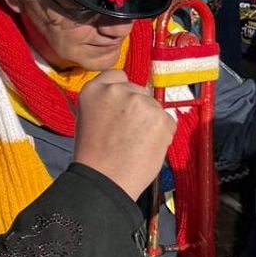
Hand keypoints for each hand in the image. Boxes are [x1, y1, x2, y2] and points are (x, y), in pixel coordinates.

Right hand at [72, 70, 174, 200]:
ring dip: (150, 121)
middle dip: (137, 108)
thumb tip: (128, 96)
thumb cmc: (94, 155)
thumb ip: (105, 101)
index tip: (121, 108)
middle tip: (127, 132)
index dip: (122, 93)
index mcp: (94, 88)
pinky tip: (147, 147)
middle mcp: (117, 90)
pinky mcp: (160, 117)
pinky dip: (162, 133)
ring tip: (136, 143)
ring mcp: (140, 102)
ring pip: (154, 106)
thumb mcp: (87, 117)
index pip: (117, 76)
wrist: (105, 180)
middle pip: (138, 90)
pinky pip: (167, 120)